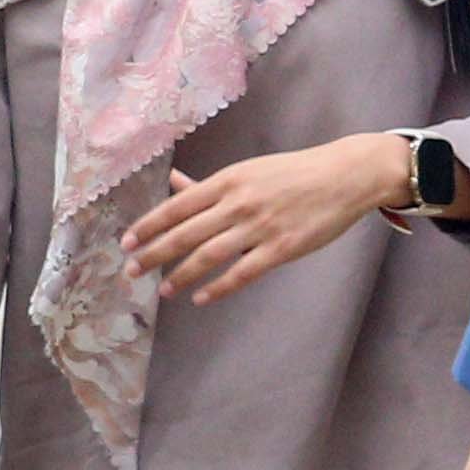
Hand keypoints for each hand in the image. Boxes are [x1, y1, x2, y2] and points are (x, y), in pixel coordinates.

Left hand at [124, 133, 419, 309]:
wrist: (344, 176)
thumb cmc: (291, 173)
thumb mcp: (246, 172)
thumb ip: (208, 185)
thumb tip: (173, 182)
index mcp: (226, 181)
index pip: (176, 207)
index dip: (148, 227)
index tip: (126, 242)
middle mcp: (238, 203)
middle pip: (185, 234)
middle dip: (153, 254)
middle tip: (130, 271)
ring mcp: (260, 226)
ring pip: (209, 255)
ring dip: (181, 275)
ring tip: (163, 290)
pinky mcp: (282, 248)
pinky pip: (243, 273)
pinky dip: (218, 288)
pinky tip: (201, 298)